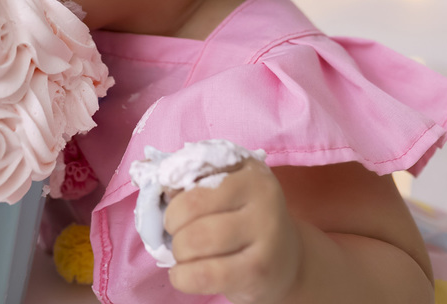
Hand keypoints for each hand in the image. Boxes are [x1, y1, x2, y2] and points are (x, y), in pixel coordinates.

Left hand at [164, 159, 303, 303]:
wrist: (286, 260)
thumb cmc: (242, 219)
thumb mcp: (225, 191)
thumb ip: (193, 182)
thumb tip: (159, 187)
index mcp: (250, 170)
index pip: (192, 172)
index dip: (172, 194)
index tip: (175, 208)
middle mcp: (263, 196)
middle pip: (191, 207)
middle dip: (172, 226)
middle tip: (178, 235)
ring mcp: (265, 233)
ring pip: (196, 240)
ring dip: (178, 252)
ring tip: (185, 255)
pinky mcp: (259, 270)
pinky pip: (206, 274)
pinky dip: (182, 277)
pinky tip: (182, 274)